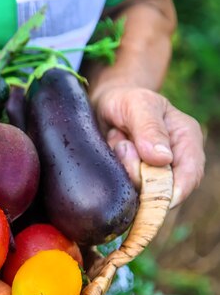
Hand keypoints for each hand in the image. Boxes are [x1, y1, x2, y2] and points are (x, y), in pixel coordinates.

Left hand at [93, 86, 204, 207]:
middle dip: (137, 171)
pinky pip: (123, 186)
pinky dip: (114, 171)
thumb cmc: (125, 100)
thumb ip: (149, 129)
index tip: (151, 194)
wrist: (103, 104)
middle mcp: (173, 160)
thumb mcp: (137, 105)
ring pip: (138, 188)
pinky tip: (112, 152)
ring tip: (117, 140)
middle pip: (161, 186)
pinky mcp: (133, 177)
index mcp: (186, 139)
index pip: (190, 174)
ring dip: (122, 166)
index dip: (174, 190)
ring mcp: (152, 171)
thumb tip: (163, 159)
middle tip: (122, 143)